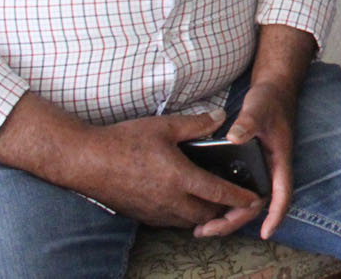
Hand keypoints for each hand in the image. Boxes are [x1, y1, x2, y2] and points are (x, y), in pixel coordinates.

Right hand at [78, 112, 263, 228]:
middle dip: (226, 210)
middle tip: (237, 200)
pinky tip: (186, 202)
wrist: (85, 162)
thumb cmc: (124, 141)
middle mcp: (170, 200)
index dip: (240, 198)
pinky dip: (185, 216)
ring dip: (205, 215)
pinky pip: (171, 222)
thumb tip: (221, 117)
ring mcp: (155, 211)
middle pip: (208, 213)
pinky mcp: (142, 215)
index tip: (254, 199)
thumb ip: (197, 124)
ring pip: (189, 221)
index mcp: (180, 178)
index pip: (219, 193)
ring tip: (215, 203)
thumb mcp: (164, 126)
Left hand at [214, 79, 297, 238]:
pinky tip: (204, 206)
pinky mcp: (249, 166)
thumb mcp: (258, 108)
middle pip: (257, 205)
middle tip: (207, 230)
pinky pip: (238, 192)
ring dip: (227, 217)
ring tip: (201, 227)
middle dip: (235, 221)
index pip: (282, 193)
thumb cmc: (269, 99)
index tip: (265, 233)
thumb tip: (234, 138)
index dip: (276, 215)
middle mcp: (270, 169)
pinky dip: (224, 203)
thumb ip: (248, 122)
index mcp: (278, 160)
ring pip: (246, 202)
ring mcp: (259, 169)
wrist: (273, 89)